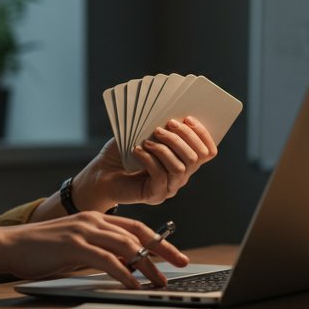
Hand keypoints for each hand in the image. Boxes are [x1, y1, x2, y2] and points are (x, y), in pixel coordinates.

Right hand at [0, 212, 188, 287]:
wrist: (11, 244)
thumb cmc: (42, 248)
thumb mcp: (77, 245)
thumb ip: (99, 249)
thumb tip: (124, 264)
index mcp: (97, 218)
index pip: (136, 227)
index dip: (158, 239)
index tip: (174, 253)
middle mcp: (94, 220)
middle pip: (138, 234)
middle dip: (162, 249)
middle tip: (180, 262)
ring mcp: (85, 231)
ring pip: (126, 246)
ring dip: (146, 265)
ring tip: (159, 280)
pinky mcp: (74, 246)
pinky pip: (106, 260)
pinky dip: (123, 272)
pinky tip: (132, 283)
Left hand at [74, 116, 218, 208]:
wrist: (101, 175)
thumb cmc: (122, 153)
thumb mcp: (143, 134)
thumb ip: (159, 128)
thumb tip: (173, 113)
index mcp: (183, 161)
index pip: (207, 152)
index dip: (202, 134)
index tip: (188, 118)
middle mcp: (181, 176)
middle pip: (196, 158)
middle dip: (182, 138)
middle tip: (164, 126)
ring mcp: (169, 188)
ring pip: (180, 167)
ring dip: (165, 149)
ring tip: (148, 139)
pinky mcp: (155, 195)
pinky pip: (160, 176)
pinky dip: (149, 160)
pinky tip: (137, 150)